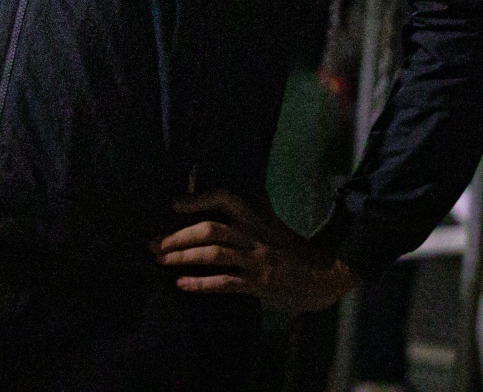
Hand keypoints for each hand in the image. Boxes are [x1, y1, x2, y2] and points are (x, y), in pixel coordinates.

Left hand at [153, 189, 357, 310]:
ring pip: (214, 254)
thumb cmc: (295, 251)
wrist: (329, 276)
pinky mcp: (261, 284)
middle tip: (153, 243)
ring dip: (183, 257)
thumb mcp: (274, 226)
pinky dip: (201, 284)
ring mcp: (257, 260)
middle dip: (178, 235)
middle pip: (211, 228)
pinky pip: (226, 283)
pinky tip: (182, 284)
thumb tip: (219, 206)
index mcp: (257, 219)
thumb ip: (250, 215)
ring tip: (161, 260)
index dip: (198, 199)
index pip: (225, 198)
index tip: (174, 205)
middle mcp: (255, 236)